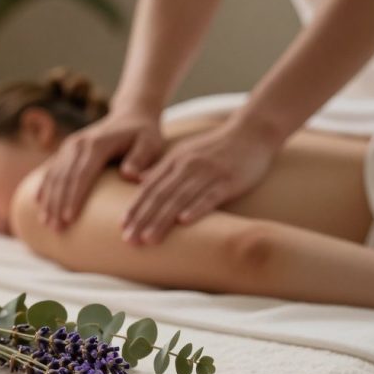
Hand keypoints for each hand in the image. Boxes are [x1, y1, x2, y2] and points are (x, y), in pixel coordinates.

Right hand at [37, 112, 163, 229]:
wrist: (131, 115)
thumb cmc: (144, 135)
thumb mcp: (150, 143)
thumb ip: (141, 158)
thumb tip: (128, 175)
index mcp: (97, 144)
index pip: (81, 175)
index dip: (73, 198)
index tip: (69, 219)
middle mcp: (79, 144)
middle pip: (64, 178)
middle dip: (57, 205)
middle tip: (56, 229)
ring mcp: (69, 146)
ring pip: (54, 176)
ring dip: (48, 200)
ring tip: (46, 223)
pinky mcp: (66, 150)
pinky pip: (51, 170)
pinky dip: (44, 188)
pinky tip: (38, 204)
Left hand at [122, 121, 277, 243]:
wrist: (251, 133)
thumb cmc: (215, 148)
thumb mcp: (184, 154)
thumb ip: (162, 169)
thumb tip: (138, 183)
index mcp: (173, 161)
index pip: (148, 187)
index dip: (135, 208)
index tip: (122, 227)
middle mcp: (187, 166)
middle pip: (160, 195)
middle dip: (142, 219)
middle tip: (129, 240)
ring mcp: (208, 173)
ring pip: (180, 198)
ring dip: (162, 220)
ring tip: (149, 239)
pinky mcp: (228, 180)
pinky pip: (210, 196)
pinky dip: (196, 208)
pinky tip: (184, 222)